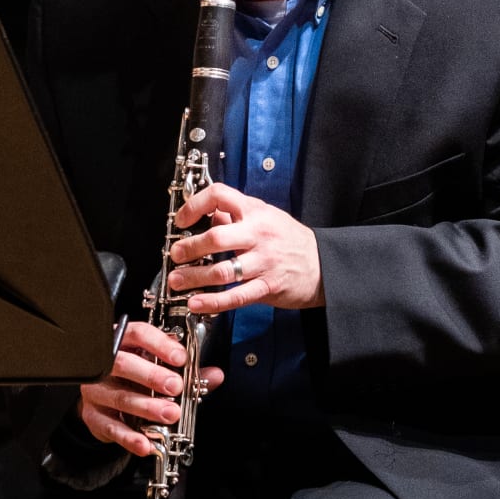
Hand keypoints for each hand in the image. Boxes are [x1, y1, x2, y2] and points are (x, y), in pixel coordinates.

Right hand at [77, 320, 225, 456]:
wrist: (104, 399)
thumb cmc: (137, 377)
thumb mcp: (162, 368)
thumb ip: (189, 371)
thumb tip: (216, 376)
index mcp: (125, 343)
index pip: (138, 334)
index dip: (160, 344)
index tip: (181, 357)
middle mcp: (106, 364)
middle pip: (124, 364)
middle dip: (152, 376)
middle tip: (176, 387)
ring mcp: (96, 390)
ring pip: (120, 397)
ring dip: (147, 407)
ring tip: (169, 414)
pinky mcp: (93, 416)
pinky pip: (111, 428)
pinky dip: (130, 437)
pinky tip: (147, 443)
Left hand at [169, 182, 325, 311]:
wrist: (324, 265)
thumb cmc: (292, 241)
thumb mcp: (268, 217)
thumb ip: (238, 215)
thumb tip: (210, 214)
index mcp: (256, 212)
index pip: (220, 196)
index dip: (195, 205)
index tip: (182, 220)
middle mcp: (258, 234)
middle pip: (216, 237)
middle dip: (189, 247)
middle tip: (175, 254)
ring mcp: (264, 262)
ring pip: (222, 271)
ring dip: (194, 277)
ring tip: (177, 281)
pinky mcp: (268, 286)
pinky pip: (236, 296)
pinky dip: (212, 301)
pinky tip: (196, 303)